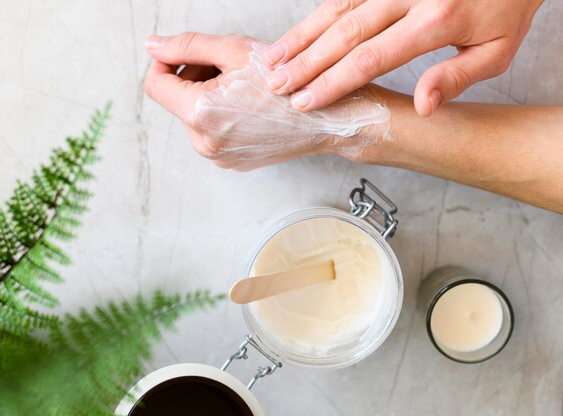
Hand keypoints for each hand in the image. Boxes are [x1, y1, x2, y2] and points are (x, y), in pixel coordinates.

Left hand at [144, 33, 390, 170]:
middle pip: (176, 100)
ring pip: (194, 116)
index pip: (155, 84)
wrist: (326, 118)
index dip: (166, 62)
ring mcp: (217, 157)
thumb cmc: (289, 83)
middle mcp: (204, 143)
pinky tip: (247, 105)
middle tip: (226, 66)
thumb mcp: (235, 51)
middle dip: (193, 77)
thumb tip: (153, 46)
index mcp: (201, 114)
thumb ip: (188, 45)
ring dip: (207, 95)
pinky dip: (220, 115)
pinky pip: (211, 132)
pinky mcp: (229, 162)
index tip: (185, 54)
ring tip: (241, 86)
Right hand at [264, 0, 542, 115]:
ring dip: (302, 37)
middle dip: (306, 63)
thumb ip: (456, 78)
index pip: (371, 58)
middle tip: (277, 86)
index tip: (307, 101)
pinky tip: (296, 35)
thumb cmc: (504, 6)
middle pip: (345, 33)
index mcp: (437, 19)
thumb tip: (421, 107)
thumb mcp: (496, 51)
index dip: (333, 83)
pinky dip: (316, 16)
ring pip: (337, 9)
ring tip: (272, 61)